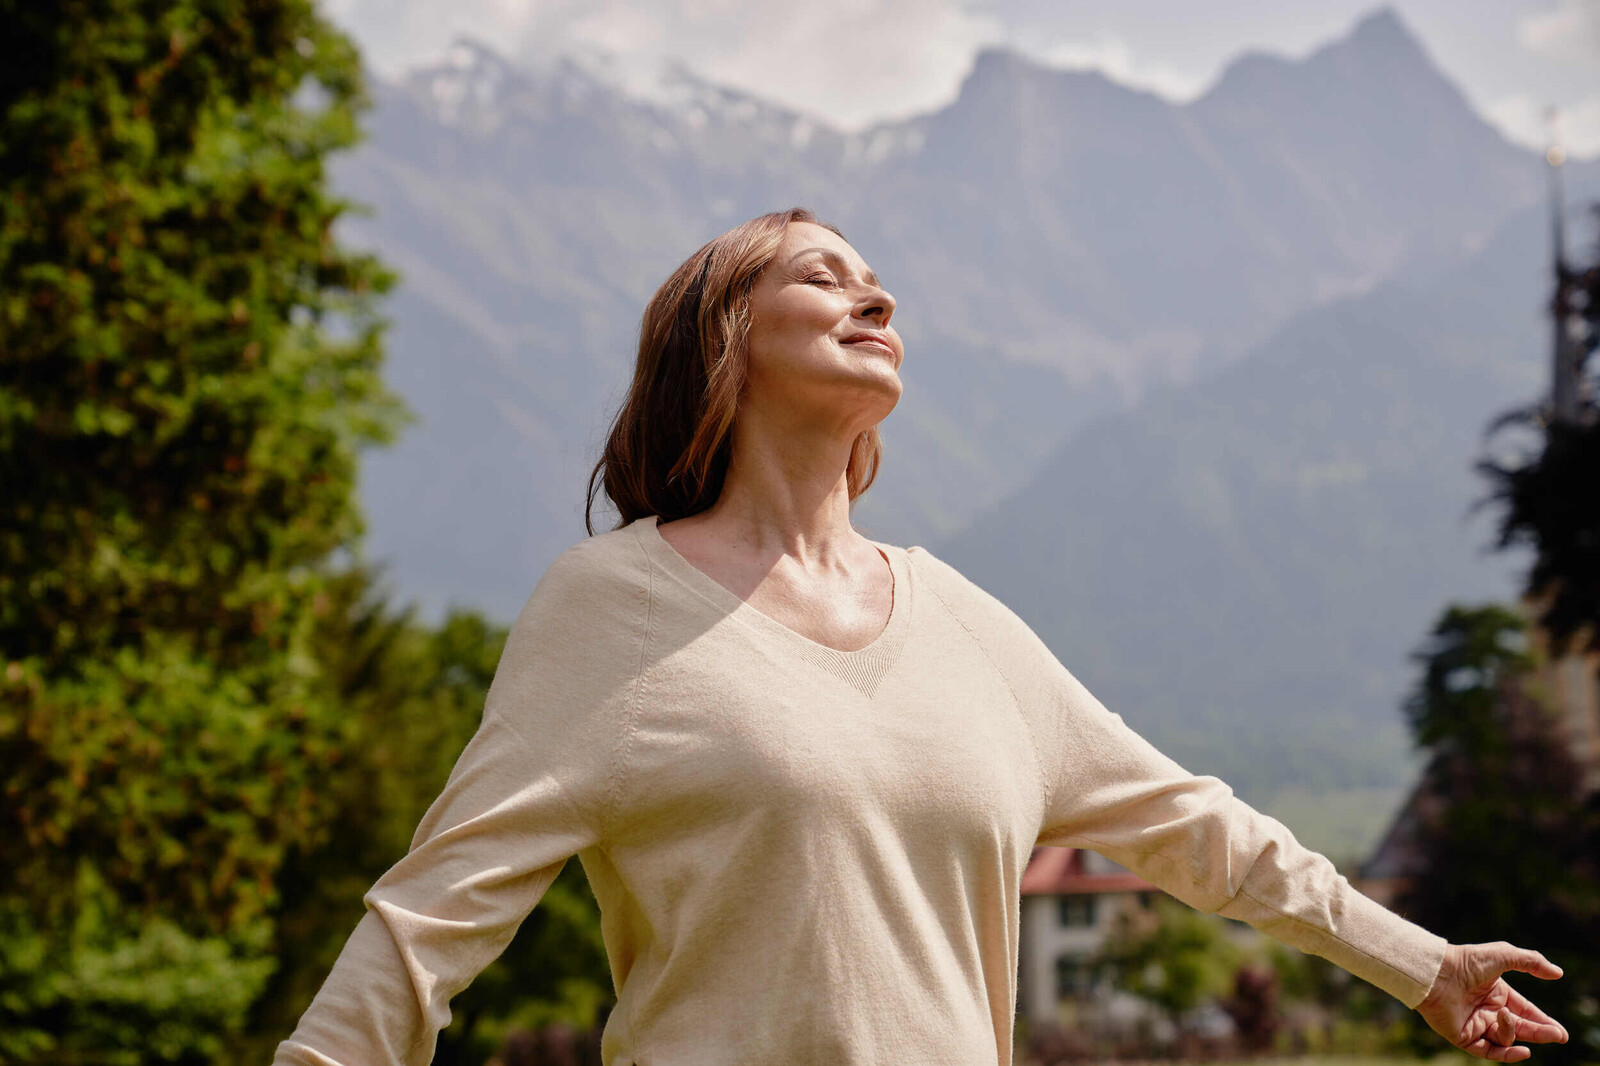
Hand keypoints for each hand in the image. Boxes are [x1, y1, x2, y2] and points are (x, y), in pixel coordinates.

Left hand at [1417, 942, 1567, 1061]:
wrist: (1436, 973)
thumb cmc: (1466, 961)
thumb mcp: (1503, 955)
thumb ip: (1531, 962)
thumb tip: (1558, 973)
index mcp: (1496, 993)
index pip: (1525, 1011)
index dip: (1542, 1021)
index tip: (1560, 1032)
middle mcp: (1487, 1010)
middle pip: (1519, 1028)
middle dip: (1540, 1033)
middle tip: (1558, 1036)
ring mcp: (1475, 1024)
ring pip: (1504, 1038)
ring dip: (1511, 1030)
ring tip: (1504, 1015)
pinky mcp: (1463, 1036)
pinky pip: (1489, 1052)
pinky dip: (1507, 1054)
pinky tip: (1524, 1051)